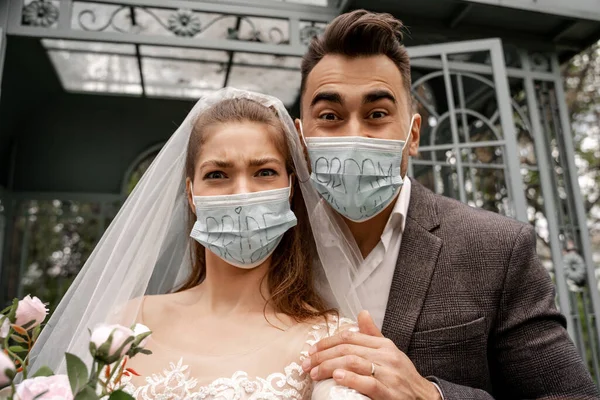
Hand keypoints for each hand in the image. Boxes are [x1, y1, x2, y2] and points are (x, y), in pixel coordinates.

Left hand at [302, 311, 441, 399]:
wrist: (424, 398)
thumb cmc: (403, 376)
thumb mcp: (390, 352)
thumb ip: (373, 335)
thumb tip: (362, 314)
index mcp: (384, 344)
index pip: (350, 336)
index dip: (327, 342)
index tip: (312, 350)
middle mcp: (386, 355)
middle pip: (347, 348)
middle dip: (322, 355)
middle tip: (306, 364)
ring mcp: (388, 373)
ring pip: (353, 362)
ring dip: (329, 366)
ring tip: (315, 373)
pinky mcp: (390, 392)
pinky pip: (367, 382)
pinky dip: (350, 378)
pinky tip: (336, 377)